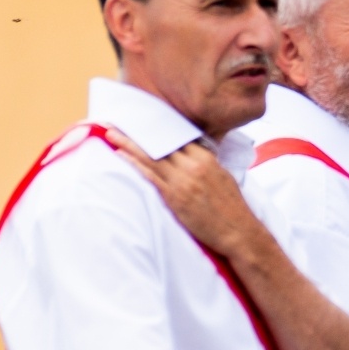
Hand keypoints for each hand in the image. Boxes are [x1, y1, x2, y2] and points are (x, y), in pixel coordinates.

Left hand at [108, 129, 262, 258]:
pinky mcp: (174, 196)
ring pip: (151, 156)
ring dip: (128, 143)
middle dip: (138, 131)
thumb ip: (207, 163)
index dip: (158, 127)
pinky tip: (121, 154)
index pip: (178, 136)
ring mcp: (183, 180)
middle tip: (118, 121)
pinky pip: (149, 175)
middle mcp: (194, 165)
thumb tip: (195, 155)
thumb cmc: (232, 207)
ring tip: (111, 133)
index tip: (143, 119)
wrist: (237, 230)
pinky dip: (133, 163)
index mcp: (207, 158)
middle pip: (161, 142)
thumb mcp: (223, 176)